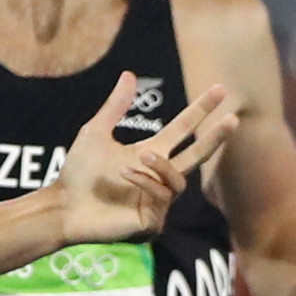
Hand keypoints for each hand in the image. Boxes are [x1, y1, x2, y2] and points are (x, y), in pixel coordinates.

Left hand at [57, 73, 238, 243]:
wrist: (61, 205)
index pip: (183, 130)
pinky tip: (126, 175)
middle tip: (233, 119)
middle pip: (198, 155)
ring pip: (178, 180)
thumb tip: (130, 74)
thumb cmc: (78, 173)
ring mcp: (157, 200)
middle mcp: (158, 176)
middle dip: (215, 138)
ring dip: (160, 166)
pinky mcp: (151, 221)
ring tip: (139, 158)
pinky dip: (145, 182)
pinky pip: (161, 197)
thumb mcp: (96, 133)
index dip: (201, 111)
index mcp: (150, 154)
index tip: (220, 89)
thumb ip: (116, 106)